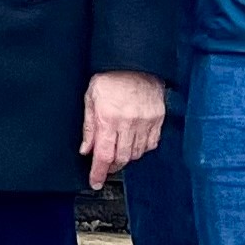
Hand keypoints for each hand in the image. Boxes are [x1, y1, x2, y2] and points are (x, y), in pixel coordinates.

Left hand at [80, 69, 166, 188]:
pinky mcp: (158, 119)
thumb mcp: (90, 98)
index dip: (98, 173)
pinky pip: (152, 144)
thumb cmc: (111, 77)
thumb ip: (89, 127)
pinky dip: (142, 149)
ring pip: (137, 153)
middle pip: (121, 158)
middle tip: (105, 165)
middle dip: (112, 166)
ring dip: (126, 157)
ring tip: (119, 151)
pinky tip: (134, 143)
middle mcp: (128, 123)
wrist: (136, 61)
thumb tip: (86, 149)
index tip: (95, 182)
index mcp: (108, 118)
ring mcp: (146, 122)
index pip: (103, 155)